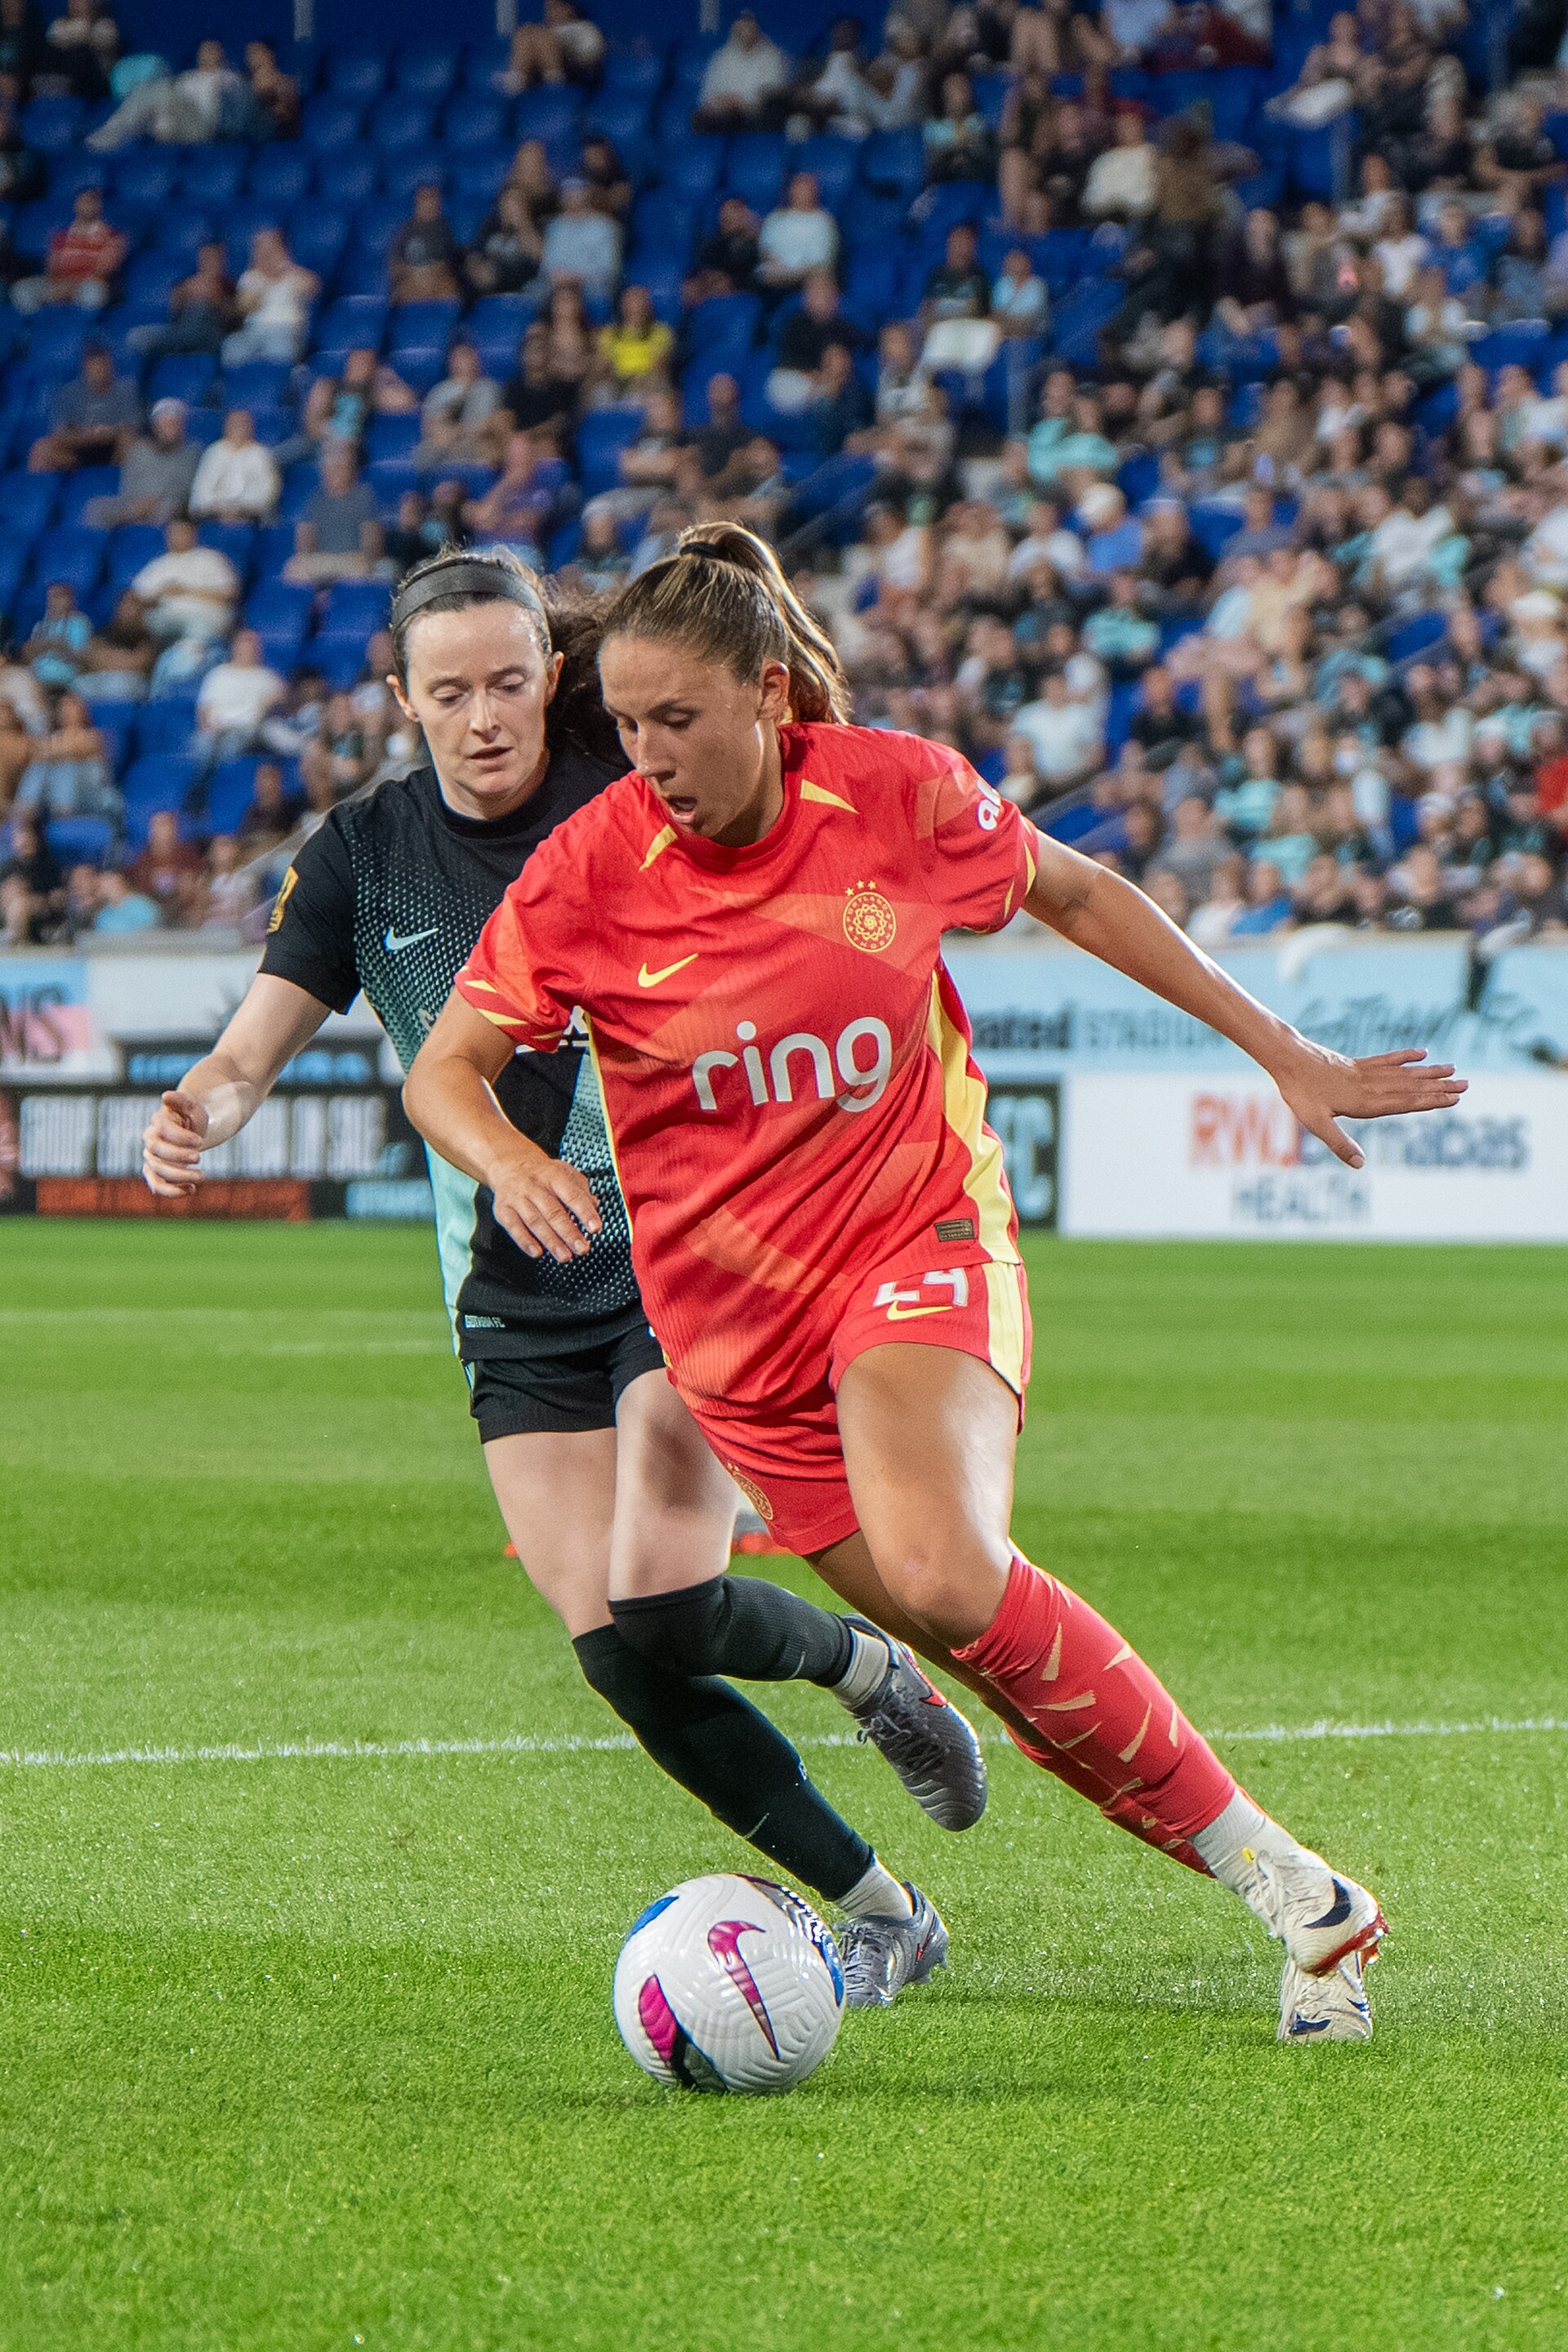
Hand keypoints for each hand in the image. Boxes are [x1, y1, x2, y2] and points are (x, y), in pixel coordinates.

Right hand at [143, 1088, 208, 1194]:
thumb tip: (166, 1096)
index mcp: (157, 1123)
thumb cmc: (191, 1115)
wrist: (192, 1128)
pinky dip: (172, 1192)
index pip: (161, 1131)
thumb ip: (180, 1099)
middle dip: (178, 1157)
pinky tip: (191, 1189)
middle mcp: (151, 1141)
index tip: (200, 1141)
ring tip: (202, 1176)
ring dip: (179, 1176)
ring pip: (157, 1171)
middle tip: (199, 1156)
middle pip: (156, 1152)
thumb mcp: (190, 1104)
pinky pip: (157, 1186)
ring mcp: (152, 1158)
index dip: (179, 1137)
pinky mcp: (157, 1174)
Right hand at [487, 1143, 602, 1262]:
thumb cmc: (543, 1173)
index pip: (572, 1195)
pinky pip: (514, 1227)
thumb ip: (581, 1190)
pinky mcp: (503, 1209)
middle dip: (569, 1233)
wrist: (510, 1164)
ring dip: (551, 1241)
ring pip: (535, 1221)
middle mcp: (534, 1185)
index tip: (595, 1228)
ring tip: (565, 1256)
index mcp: (553, 1175)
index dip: (585, 1212)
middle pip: (553, 1212)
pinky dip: (525, 1241)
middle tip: (582, 1248)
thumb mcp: (564, 1172)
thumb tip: (595, 1206)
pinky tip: (537, 1253)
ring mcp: (517, 1197)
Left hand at [1272, 1042, 1466, 1169]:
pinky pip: (1386, 1059)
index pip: (1404, 1103)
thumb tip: (1360, 1165)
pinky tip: (1422, 1052)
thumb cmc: (1299, 1093)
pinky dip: (1405, 1056)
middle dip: (1438, 1087)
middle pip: (1410, 1087)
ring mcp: (1365, 1072)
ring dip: (1428, 1072)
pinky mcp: (1357, 1062)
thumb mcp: (1315, 1123)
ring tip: (1453, 1069)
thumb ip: (1339, 1143)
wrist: (1287, 1059)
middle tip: (1466, 1085)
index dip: (1429, 1101)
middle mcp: (1370, 1085)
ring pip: (1403, 1072)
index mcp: (1364, 1102)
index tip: (1453, 1099)